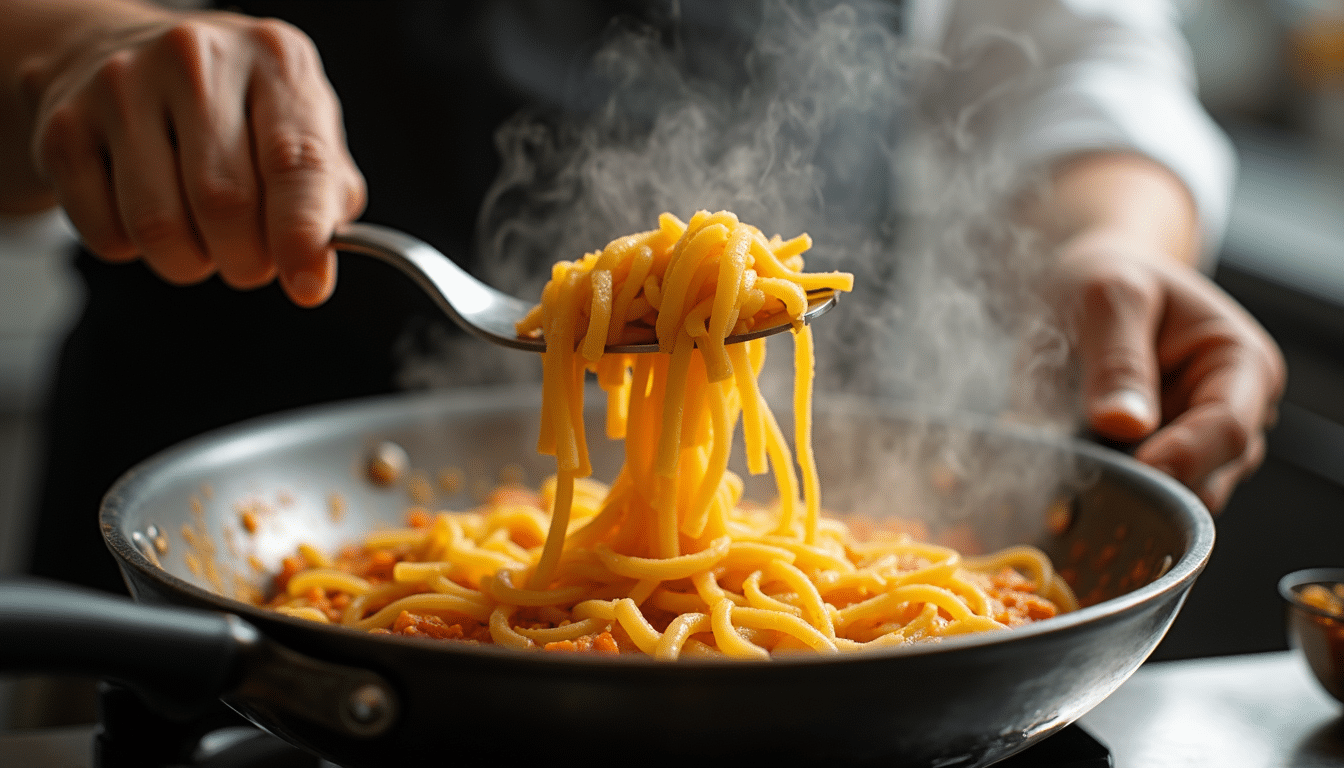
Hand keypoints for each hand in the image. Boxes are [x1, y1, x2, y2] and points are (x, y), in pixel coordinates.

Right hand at [28, 9, 364, 305]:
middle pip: (224, 203)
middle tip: (251, 257)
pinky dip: (135, 250)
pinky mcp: (65, 127)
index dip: (302, 236)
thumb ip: (325, 198)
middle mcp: (196, 59)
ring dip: (190, 261)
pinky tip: (148, 211)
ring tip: (202, 237)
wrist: (128, 62)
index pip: (296, 162)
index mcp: (274, 61)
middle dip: (246, 259)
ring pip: (159, 227)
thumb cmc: (238, 112)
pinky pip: (106, 234)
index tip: (308, 287)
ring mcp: (121, 86)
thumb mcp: (302, 132)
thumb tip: (314, 263)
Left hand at [1054, 230, 1285, 512]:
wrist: (1095, 283)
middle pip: (1205, 479)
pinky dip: (1101, 484)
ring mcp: (1197, 445)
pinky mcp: (1157, 462)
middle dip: (1145, 480)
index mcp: (1242, 365)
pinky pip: (1135, 494)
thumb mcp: (1109, 295)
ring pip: (1170, 498)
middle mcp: (1234, 413)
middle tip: (1081, 465)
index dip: (1179, 457)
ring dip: (1120, 486)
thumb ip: (1116, 359)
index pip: (1226, 430)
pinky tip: (1067, 460)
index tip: (1128, 465)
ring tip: (1068, 451)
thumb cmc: (1112, 277)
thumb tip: (1123, 424)